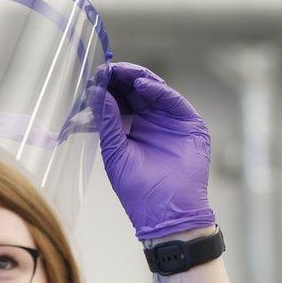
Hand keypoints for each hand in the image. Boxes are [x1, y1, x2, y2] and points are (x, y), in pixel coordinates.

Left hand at [88, 62, 215, 239]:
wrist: (165, 212)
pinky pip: (172, 100)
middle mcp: (151, 121)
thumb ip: (107, 122)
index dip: (106, 88)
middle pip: (134, 91)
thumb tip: (95, 92)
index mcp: (131, 129)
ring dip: (135, 78)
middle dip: (119, 79)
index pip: (118, 101)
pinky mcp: (189, 123)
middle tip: (105, 69)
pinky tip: (140, 84)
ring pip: (152, 90)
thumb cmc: (138, 190)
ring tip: (119, 71)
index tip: (93, 77)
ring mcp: (170, 121)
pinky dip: (157, 90)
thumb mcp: (115, 151)